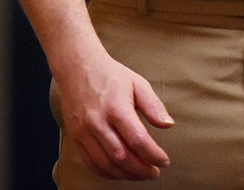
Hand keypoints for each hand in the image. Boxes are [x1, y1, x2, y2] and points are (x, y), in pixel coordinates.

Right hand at [52, 47, 174, 180]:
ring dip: (125, 174)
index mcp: (117, 107)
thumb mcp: (138, 83)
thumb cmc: (111, 75)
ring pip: (105, 164)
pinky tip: (120, 173)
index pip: (137, 139)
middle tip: (154, 173)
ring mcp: (83, 132)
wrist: (78, 69)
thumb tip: (168, 125)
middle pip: (121, 156)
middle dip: (141, 170)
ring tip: (140, 175)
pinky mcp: (75, 138)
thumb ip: (153, 106)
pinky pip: (90, 163)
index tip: (164, 161)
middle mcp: (98, 122)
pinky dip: (107, 173)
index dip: (153, 155)